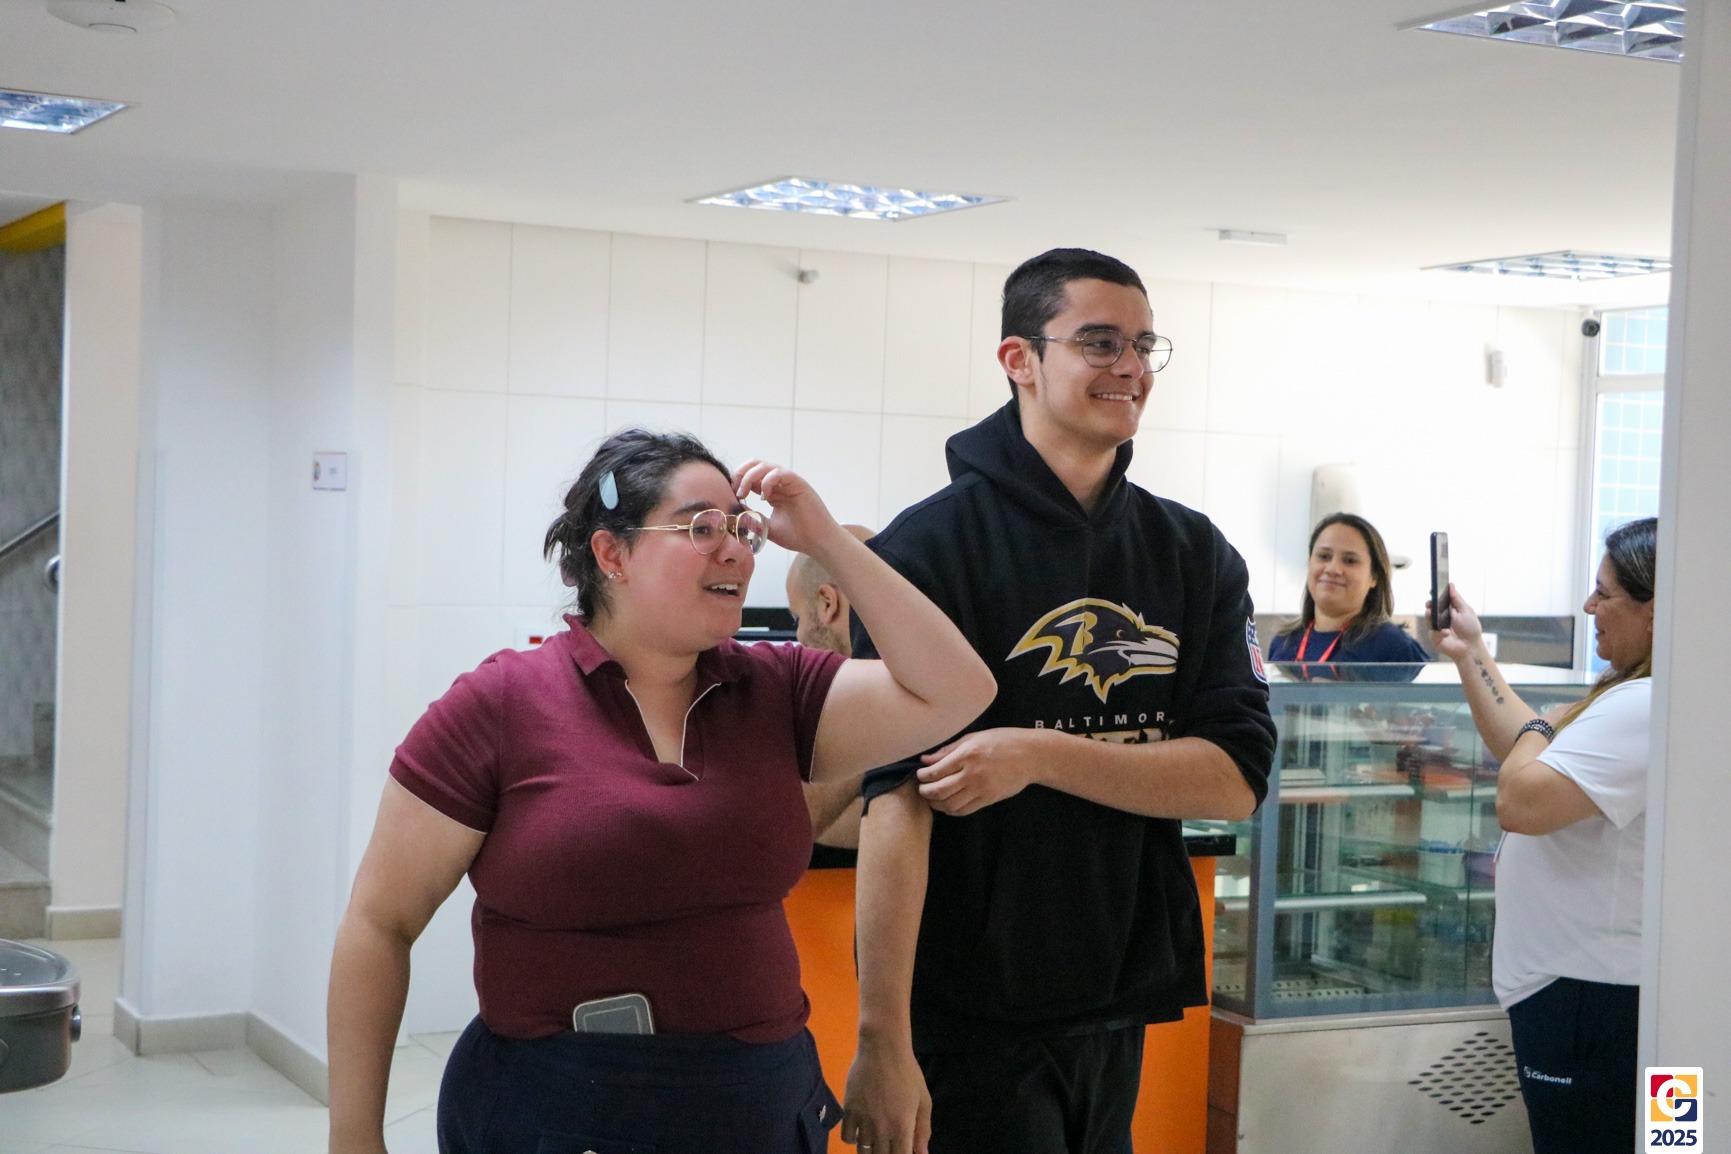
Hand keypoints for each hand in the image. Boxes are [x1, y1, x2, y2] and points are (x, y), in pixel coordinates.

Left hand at [731, 460, 841, 556]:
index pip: (750, 476)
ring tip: (744, 492)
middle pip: (755, 464)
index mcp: (772, 491)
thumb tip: (734, 510)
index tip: (731, 495)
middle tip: (735, 490)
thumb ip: (752, 518)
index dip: (737, 481)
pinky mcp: (798, 483)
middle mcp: (779, 484)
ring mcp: (789, 482)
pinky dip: (767, 481)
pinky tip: (764, 497)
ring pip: (764, 466)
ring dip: (750, 476)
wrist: (817, 542)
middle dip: (741, 473)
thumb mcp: (767, 527)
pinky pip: (779, 472)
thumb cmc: (797, 536)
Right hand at [842, 1034, 931, 1153]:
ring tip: (876, 1140)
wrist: (883, 1048)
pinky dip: (853, 1139)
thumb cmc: (908, 1072)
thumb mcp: (924, 1100)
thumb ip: (923, 1130)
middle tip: (889, 1144)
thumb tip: (922, 1153)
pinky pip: (846, 1137)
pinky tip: (860, 1131)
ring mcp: (863, 1120)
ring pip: (863, 1151)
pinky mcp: (848, 1110)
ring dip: (870, 1149)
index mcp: (902, 1127)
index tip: (901, 1150)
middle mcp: (881, 1128)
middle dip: (886, 1153)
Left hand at [916, 728, 1047, 815]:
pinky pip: (964, 810)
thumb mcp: (974, 737)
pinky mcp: (989, 799)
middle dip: (925, 791)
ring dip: (936, 803)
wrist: (1030, 755)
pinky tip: (947, 804)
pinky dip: (951, 810)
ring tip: (932, 798)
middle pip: (939, 790)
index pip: (936, 771)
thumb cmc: (1003, 741)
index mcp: (967, 754)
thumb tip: (926, 759)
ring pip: (950, 804)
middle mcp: (973, 773)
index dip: (923, 776)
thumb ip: (948, 749)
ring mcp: (981, 788)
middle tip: (921, 788)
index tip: (920, 774)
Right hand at [1429, 583, 1484, 661]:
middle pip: (1431, 608)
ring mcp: (1436, 627)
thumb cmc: (1470, 629)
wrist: (1470, 647)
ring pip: (1429, 620)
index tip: (1432, 590)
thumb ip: (1457, 598)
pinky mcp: (1434, 637)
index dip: (1434, 595)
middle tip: (1429, 604)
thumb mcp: (1465, 610)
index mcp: (1448, 609)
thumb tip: (1451, 585)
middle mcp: (1440, 617)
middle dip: (1429, 605)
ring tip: (1430, 612)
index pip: (1439, 600)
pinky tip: (1446, 633)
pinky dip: (1440, 632)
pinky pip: (1433, 632)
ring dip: (1429, 616)